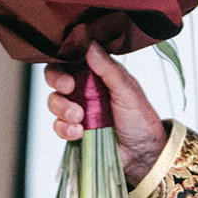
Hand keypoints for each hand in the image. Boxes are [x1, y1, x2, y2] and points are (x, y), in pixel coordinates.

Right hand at [44, 44, 166, 184]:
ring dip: (62, 108)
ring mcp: (78, 109)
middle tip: (68, 88)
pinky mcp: (74, 129)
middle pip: (56, 76)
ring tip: (79, 117)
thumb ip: (108, 69)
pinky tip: (79, 132)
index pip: (73, 58)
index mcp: (99, 73)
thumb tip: (90, 45)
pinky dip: (64, 128)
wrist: (142, 153)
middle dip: (57, 80)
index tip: (70, 64)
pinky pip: (58, 125)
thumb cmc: (140, 118)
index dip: (65, 58)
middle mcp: (85, 88)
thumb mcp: (127, 90)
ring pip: (54, 101)